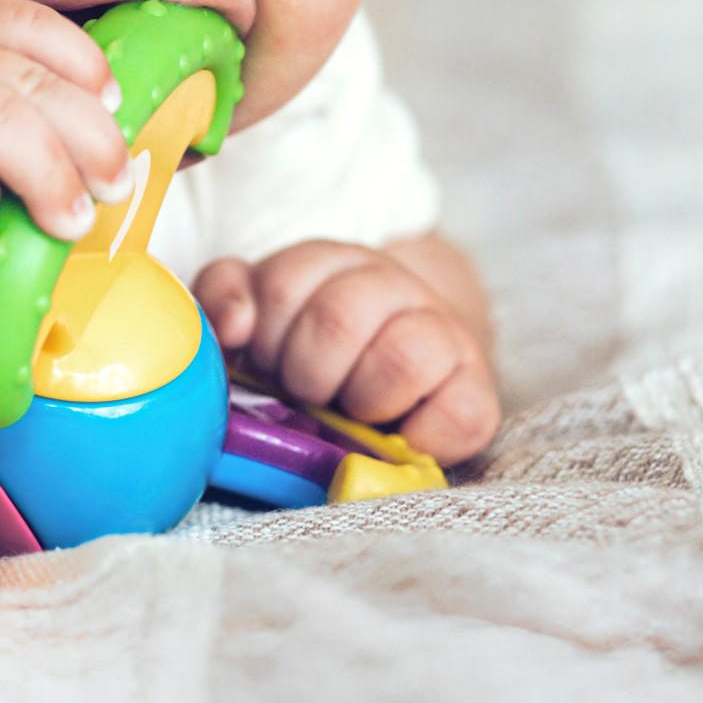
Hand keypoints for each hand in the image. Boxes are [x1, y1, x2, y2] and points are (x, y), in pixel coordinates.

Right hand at [0, 0, 131, 318]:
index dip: (80, 61)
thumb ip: (57, 118)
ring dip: (46, 172)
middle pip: (21, 76)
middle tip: (114, 187)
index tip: (117, 108)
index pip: (21, 21)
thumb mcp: (16, 144)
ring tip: (70, 220)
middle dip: (86, 135)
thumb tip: (153, 122)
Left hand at [194, 237, 498, 462]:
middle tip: (305, 393)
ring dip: (362, 399)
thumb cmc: (312, 342)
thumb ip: (225, 298)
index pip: (283, 285)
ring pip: (403, 357)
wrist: (404, 357)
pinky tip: (396, 438)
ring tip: (350, 411)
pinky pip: (461, 416)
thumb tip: (234, 325)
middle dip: (306, 373)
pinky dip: (422, 439)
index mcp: (329, 264)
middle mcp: (391, 287)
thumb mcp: (259, 308)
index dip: (264, 336)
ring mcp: (441, 334)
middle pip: (337, 319)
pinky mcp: (478, 391)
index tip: (264, 361)